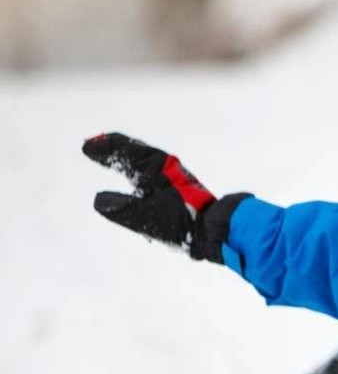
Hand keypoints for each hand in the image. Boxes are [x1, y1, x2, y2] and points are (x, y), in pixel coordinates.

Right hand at [84, 132, 217, 259]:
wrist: (215, 228)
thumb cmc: (184, 222)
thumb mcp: (148, 217)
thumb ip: (122, 209)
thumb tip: (99, 200)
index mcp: (156, 169)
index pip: (126, 152)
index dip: (105, 148)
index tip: (86, 146)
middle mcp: (165, 168)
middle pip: (135, 151)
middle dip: (113, 147)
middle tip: (92, 144)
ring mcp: (173, 177)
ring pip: (145, 159)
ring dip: (126, 155)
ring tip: (109, 154)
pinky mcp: (178, 188)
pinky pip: (152, 170)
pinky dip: (138, 167)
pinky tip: (137, 176)